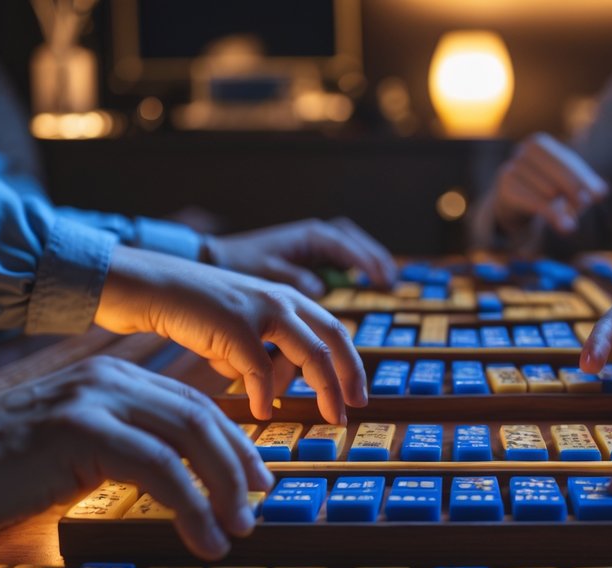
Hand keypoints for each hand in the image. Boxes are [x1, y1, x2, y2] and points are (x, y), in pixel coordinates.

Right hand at [0, 357, 274, 567]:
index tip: (253, 481)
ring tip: (238, 530)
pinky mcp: (80, 432)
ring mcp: (94, 402)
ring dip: (224, 488)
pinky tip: (204, 538)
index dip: (230, 444)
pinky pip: (160, 469)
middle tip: (258, 506)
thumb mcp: (66, 452)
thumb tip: (165, 484)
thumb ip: (113, 453)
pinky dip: (192, 506)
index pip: (192, 406)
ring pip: (190, 437)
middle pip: (201, 417)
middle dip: (239, 463)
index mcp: (109, 382)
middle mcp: (109, 381)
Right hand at [96, 246, 366, 423]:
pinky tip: (261, 412)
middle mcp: (281, 299)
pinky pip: (260, 369)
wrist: (150, 287)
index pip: (333, 330)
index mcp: (286, 298)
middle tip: (355, 410)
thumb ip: (262, 349)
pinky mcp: (235, 324)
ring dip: (322, 390)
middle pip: (333, 340)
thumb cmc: (191, 312)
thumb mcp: (238, 326)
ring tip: (320, 416)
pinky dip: (263, 394)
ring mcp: (261, 309)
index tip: (357, 394)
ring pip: (311, 355)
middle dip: (348, 377)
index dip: (351, 363)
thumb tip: (277, 387)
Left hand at [205, 218, 395, 296]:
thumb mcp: (268, 272)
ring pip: (352, 244)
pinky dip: (355, 264)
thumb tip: (320, 289)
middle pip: (356, 241)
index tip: (382, 280)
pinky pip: (341, 254)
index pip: (347, 247)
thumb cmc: (242, 263)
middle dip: (375, 258)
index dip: (367, 264)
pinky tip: (361, 280)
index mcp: (310, 236)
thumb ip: (295, 279)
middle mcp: (316, 235)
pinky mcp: (310, 252)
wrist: (220, 257)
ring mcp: (314, 242)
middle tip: (391, 280)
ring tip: (384, 280)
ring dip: (368, 259)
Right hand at [492, 132, 608, 236]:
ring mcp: (511, 169)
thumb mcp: (566, 182)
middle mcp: (522, 152)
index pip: (568, 163)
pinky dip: (553, 216)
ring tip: (569, 221)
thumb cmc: (542, 187)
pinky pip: (536, 203)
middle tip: (585, 209)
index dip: (585, 181)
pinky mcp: (505, 190)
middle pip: (560, 177)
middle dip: (576, 195)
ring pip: (550, 192)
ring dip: (563, 209)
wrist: (508, 202)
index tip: (598, 198)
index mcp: (538, 143)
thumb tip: (602, 192)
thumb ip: (587, 185)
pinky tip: (566, 227)